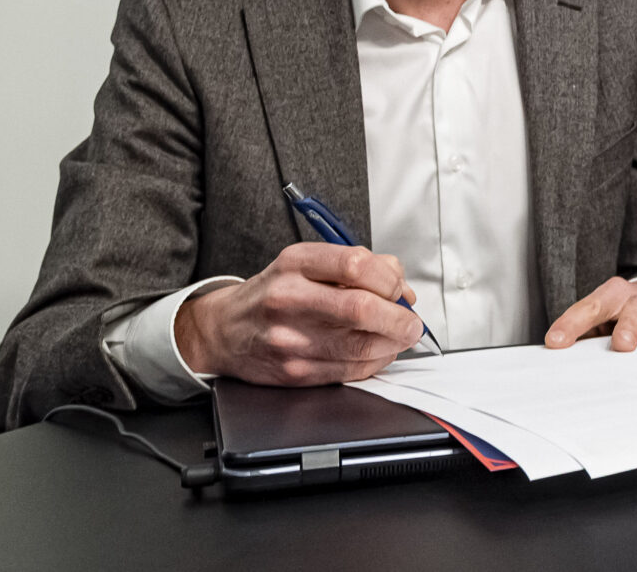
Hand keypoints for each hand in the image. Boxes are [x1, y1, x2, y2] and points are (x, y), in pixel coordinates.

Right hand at [174, 242, 422, 384]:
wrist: (224, 331)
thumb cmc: (274, 293)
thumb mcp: (307, 264)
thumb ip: (359, 267)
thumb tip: (404, 290)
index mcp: (296, 263)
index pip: (356, 264)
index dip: (390, 279)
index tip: (400, 290)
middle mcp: (289, 299)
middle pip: (361, 308)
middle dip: (400, 319)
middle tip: (412, 323)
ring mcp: (289, 339)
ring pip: (360, 345)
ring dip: (392, 344)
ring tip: (399, 338)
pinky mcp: (294, 372)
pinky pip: (349, 371)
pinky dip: (375, 363)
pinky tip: (378, 353)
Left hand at [545, 277, 636, 351]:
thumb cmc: (624, 316)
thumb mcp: (602, 321)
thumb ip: (584, 337)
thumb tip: (555, 356)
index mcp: (614, 297)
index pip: (591, 307)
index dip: (573, 323)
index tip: (556, 342)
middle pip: (635, 308)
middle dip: (629, 325)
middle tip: (622, 345)